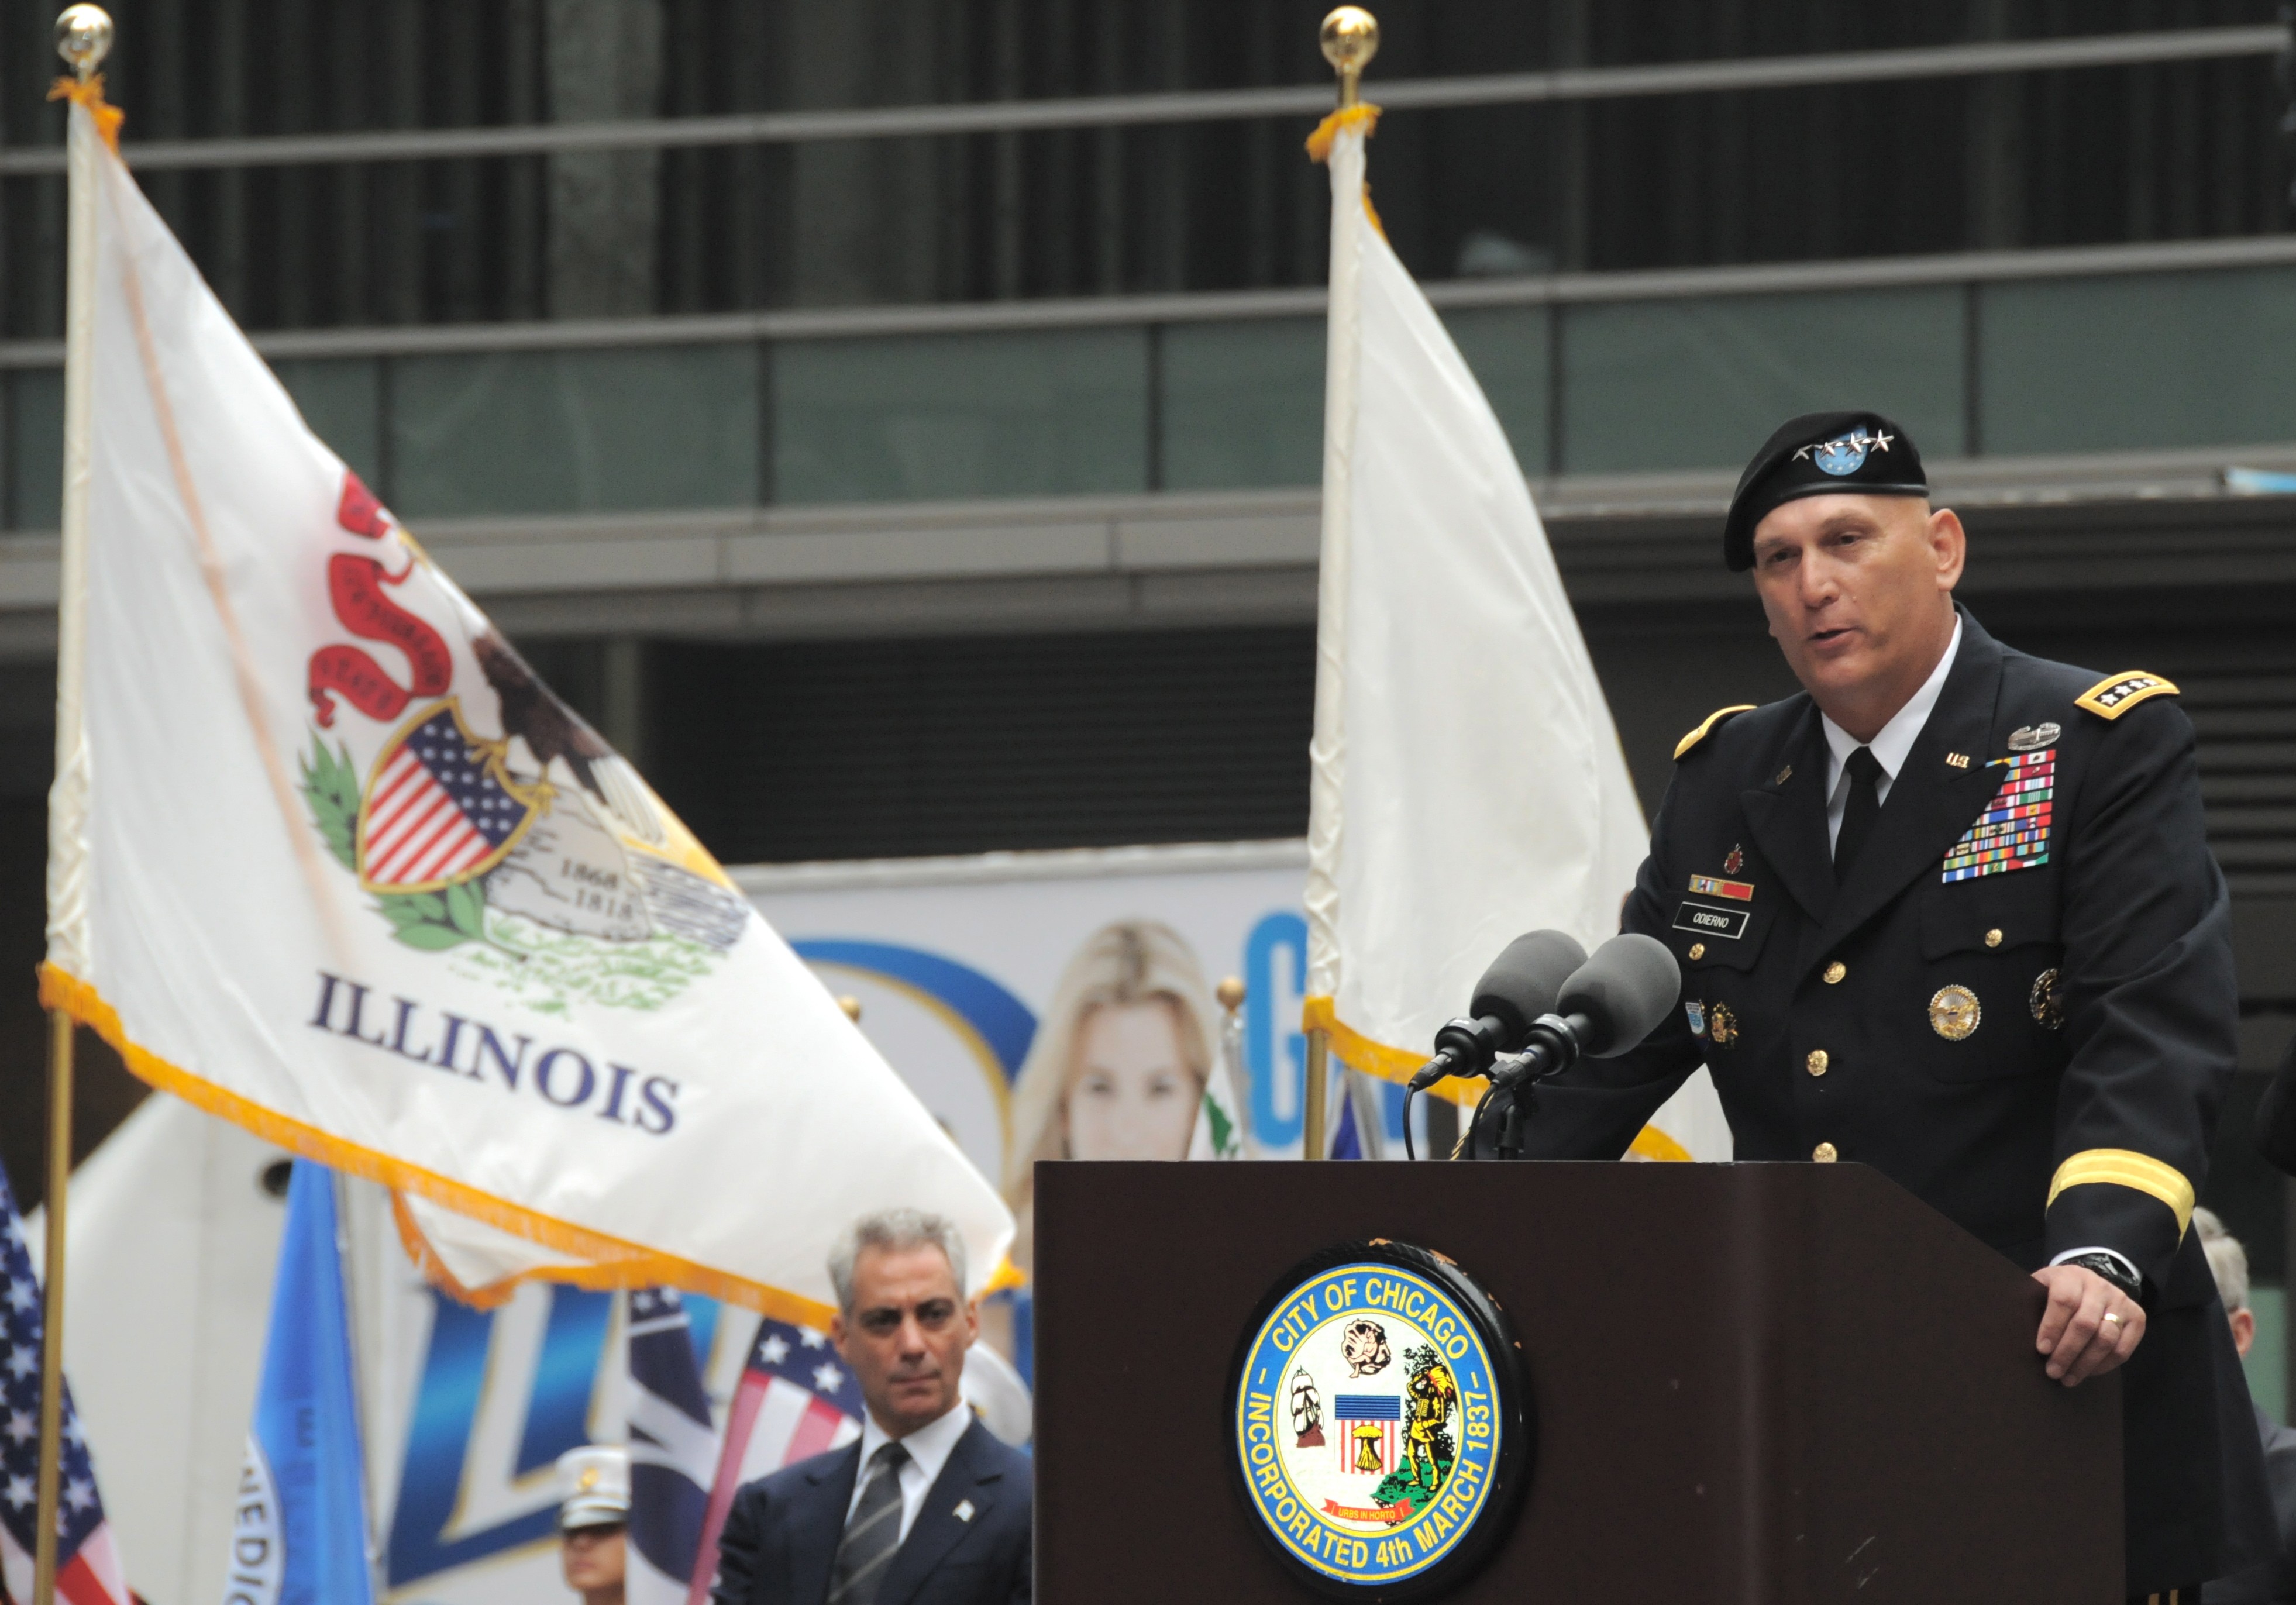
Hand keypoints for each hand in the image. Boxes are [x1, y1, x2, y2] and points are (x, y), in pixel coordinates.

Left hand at [2031, 1263, 2144, 1385]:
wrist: (2089, 1281)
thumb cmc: (2056, 1290)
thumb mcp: (2041, 1287)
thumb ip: (2031, 1303)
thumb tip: (2015, 1332)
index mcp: (2070, 1276)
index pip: (2063, 1301)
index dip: (2052, 1327)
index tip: (2041, 1350)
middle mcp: (2099, 1286)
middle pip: (2086, 1323)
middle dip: (2068, 1352)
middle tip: (2053, 1371)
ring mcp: (2121, 1301)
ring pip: (2106, 1339)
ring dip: (2086, 1364)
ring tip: (2068, 1378)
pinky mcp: (2137, 1317)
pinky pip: (2123, 1349)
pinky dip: (2105, 1365)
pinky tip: (2088, 1372)